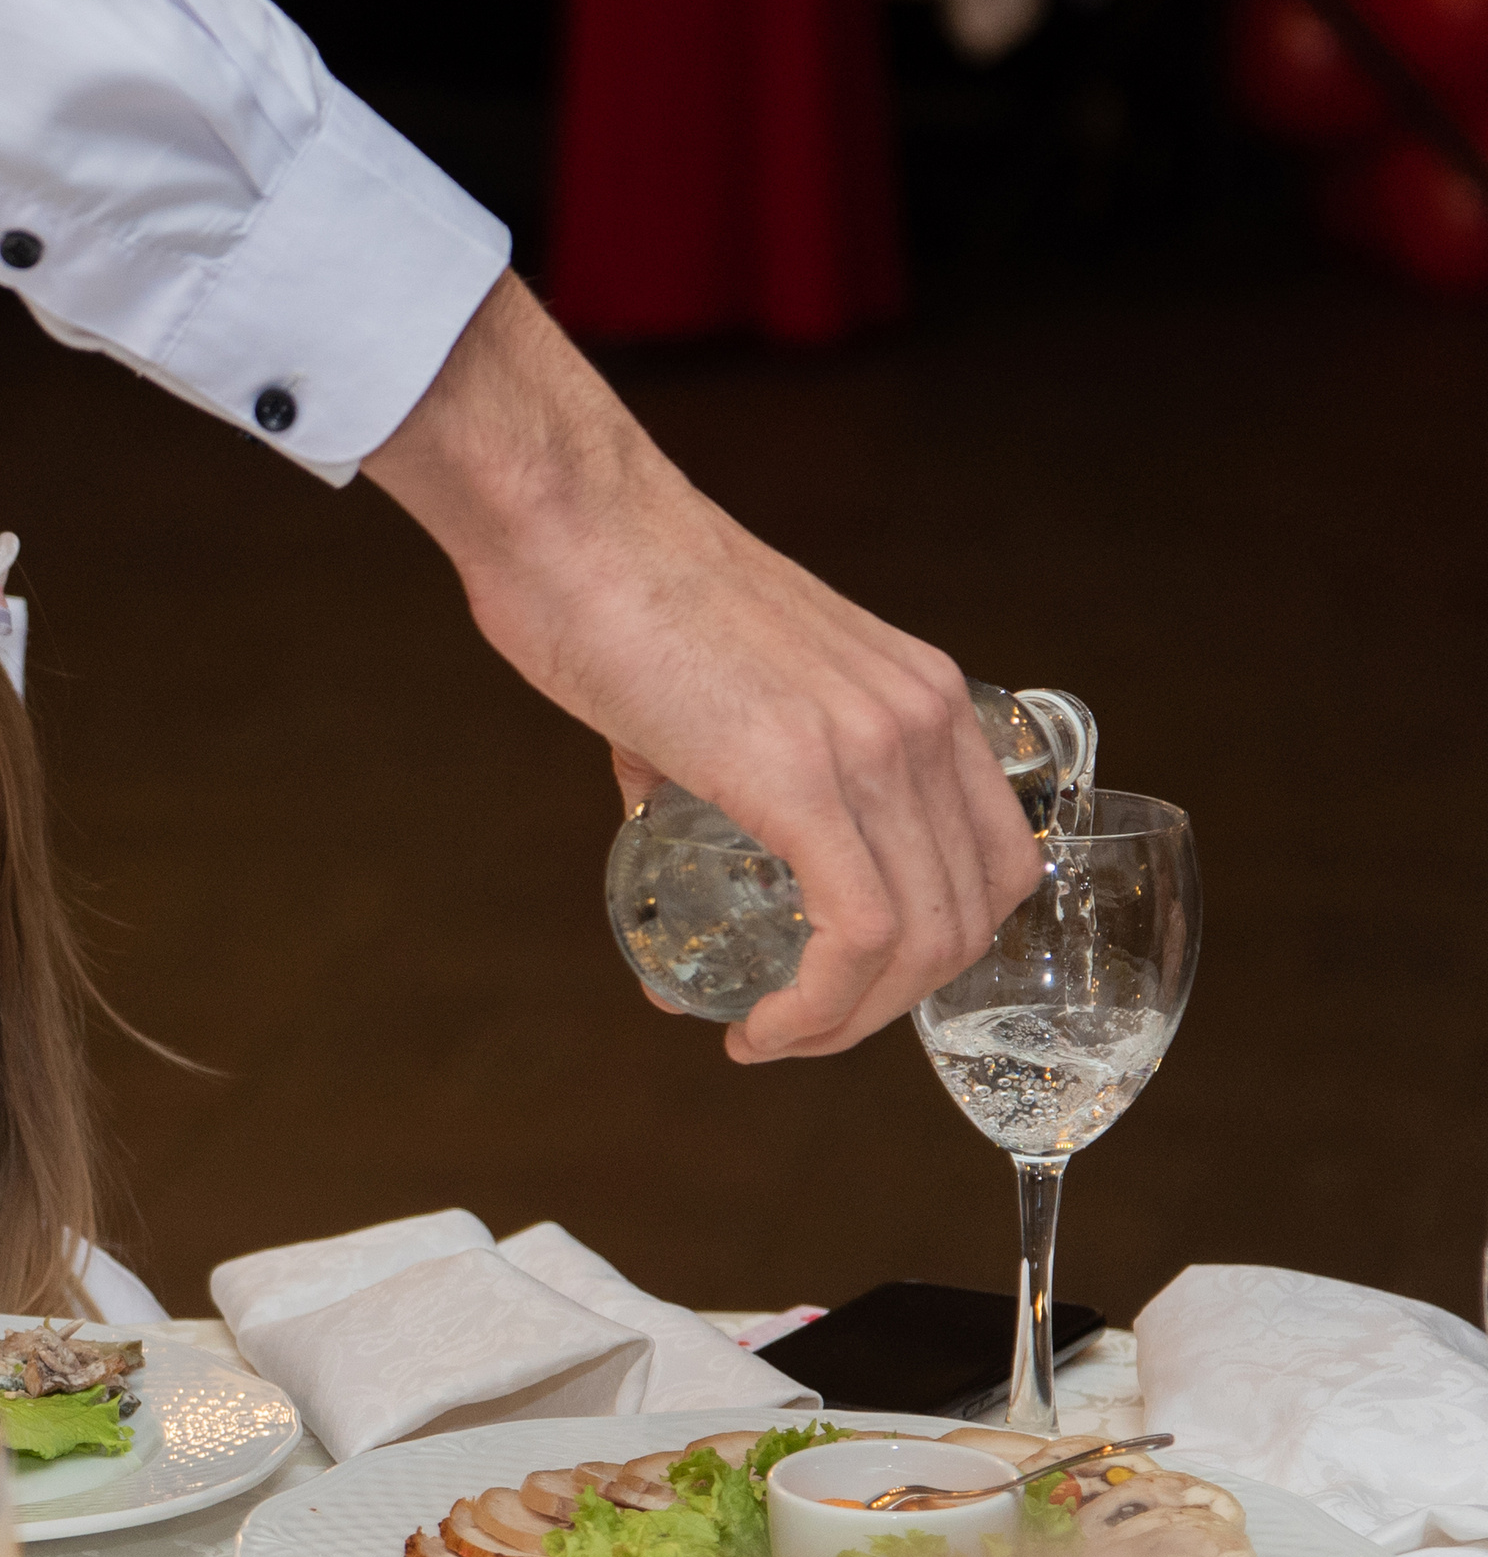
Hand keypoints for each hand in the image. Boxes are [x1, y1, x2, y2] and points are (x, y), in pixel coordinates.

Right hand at [363, 273, 1042, 1061]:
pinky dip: (817, 1009)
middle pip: (968, 915)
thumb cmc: (608, 584)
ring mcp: (874, 742)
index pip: (988, 858)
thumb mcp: (706, 686)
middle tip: (797, 1029)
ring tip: (772, 1039)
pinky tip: (762, 1028)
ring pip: (922, 941)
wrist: (567, 517)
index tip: (844, 986)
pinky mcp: (804, 773)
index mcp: (917, 690)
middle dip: (885, 1005)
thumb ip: (705, 761)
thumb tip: (661, 825)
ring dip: (848, 1022)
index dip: (929, 950)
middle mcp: (921, 714)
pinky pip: (857, 932)